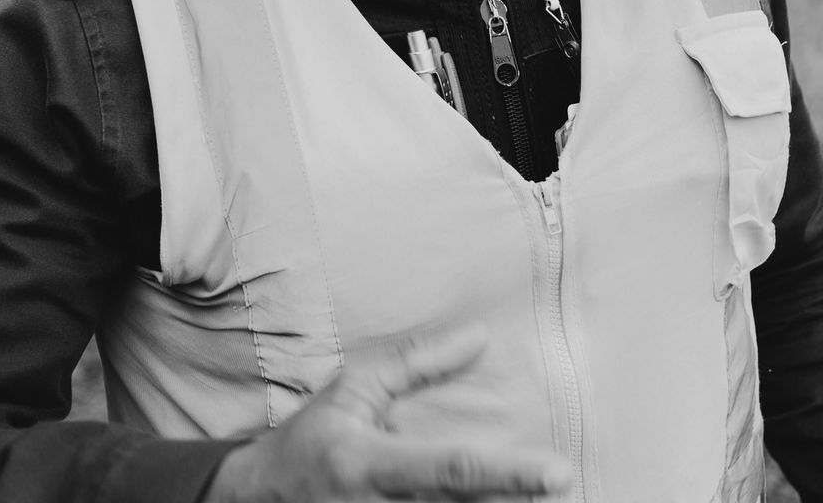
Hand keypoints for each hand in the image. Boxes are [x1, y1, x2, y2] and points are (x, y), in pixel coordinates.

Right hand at [202, 324, 569, 501]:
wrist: (256, 502)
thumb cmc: (313, 440)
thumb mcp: (353, 389)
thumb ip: (415, 361)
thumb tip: (479, 336)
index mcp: (371, 465)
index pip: (453, 469)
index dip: (510, 474)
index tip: (559, 472)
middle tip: (566, 490)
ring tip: (542, 502)